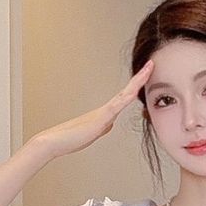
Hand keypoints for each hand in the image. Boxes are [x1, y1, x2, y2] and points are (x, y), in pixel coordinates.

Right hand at [31, 59, 153, 158]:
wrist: (55, 141)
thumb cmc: (70, 139)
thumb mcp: (92, 133)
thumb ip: (102, 127)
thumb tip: (109, 123)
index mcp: (105, 113)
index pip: (124, 96)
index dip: (135, 85)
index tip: (145, 75)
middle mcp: (105, 109)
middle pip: (127, 91)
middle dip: (140, 77)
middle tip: (151, 64)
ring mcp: (103, 113)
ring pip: (125, 94)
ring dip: (138, 81)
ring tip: (149, 68)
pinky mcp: (101, 119)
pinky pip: (117, 105)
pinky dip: (128, 96)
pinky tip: (136, 90)